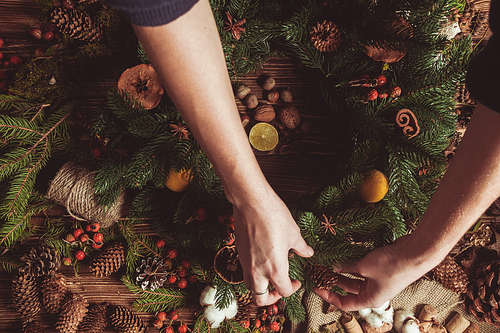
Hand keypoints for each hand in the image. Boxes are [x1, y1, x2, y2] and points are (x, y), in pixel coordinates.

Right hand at [233, 188, 313, 305]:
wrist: (251, 202)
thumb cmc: (274, 217)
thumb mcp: (294, 234)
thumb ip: (301, 247)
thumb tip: (307, 252)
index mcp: (276, 270)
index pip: (284, 291)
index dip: (293, 289)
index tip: (296, 281)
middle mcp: (258, 271)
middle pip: (260, 298)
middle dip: (271, 298)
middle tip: (279, 289)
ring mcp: (246, 263)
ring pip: (250, 286)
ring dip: (259, 288)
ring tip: (269, 278)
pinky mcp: (238, 252)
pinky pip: (244, 271)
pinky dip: (252, 272)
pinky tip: (261, 261)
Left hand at [314, 236, 432, 310]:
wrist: (415, 254)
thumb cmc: (392, 265)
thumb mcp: (364, 266)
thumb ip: (347, 267)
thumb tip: (334, 266)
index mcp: (370, 299)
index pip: (344, 304)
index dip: (329, 296)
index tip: (316, 287)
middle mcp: (373, 293)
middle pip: (348, 291)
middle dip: (334, 281)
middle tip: (319, 272)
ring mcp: (377, 281)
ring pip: (354, 278)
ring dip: (342, 271)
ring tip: (327, 263)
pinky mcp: (380, 270)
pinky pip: (361, 269)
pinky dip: (352, 264)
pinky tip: (341, 256)